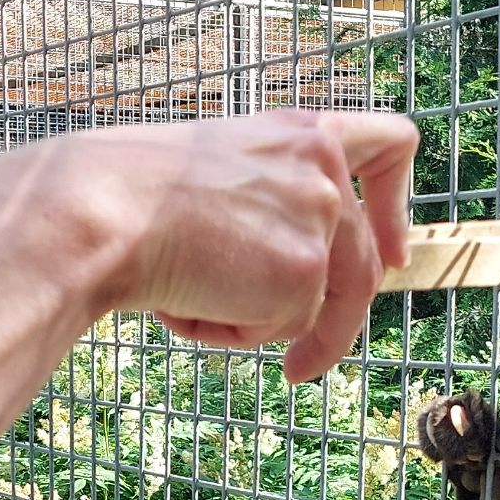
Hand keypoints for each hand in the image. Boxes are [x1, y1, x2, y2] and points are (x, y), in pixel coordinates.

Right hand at [74, 109, 418, 381]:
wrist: (101, 211)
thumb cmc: (131, 197)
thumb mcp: (219, 182)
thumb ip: (272, 208)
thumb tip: (291, 279)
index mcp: (300, 133)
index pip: (389, 145)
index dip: (398, 206)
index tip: (396, 253)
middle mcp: (323, 167)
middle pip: (360, 263)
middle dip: (334, 323)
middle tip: (299, 367)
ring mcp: (320, 219)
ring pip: (312, 307)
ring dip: (254, 323)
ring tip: (188, 296)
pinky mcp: (305, 272)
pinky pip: (279, 330)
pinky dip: (229, 331)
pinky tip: (186, 299)